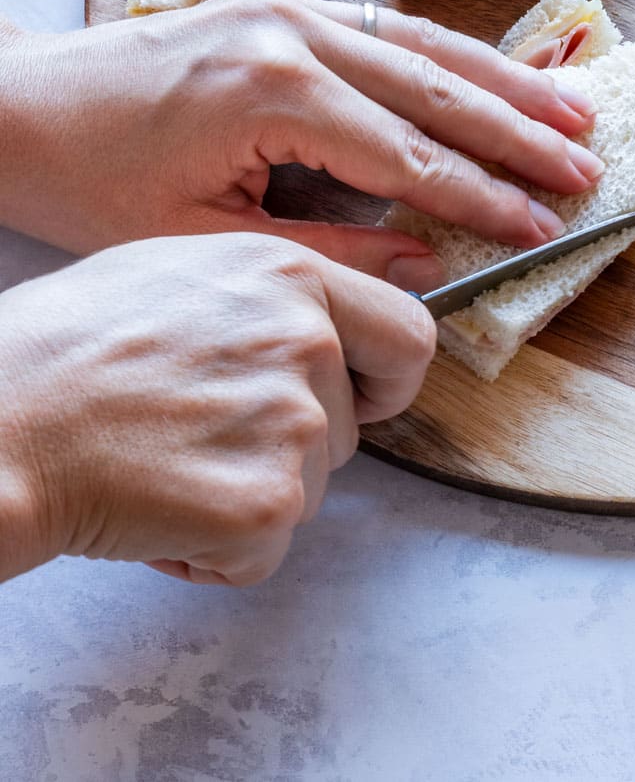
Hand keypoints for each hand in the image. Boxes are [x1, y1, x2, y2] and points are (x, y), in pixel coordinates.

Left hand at [0, 0, 600, 268]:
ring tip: (574, 107)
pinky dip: (448, 54)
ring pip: (424, 47)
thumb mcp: (205, 237)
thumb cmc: (91, 179)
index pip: (411, 156)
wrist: (18, 104)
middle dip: (519, 132)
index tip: (545, 225)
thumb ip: (330, 244)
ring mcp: (289, 7)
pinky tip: (493, 72)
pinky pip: (386, 27)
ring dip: (504, 80)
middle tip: (588, 165)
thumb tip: (430, 261)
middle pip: (435, 91)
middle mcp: (294, 33)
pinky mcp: (280, 4)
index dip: (486, 197)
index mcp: (275, 91)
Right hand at [0, 232, 435, 584]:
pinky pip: (264, 551)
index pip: (407, 334)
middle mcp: (307, 340)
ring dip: (246, 496)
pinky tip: (155, 508)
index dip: (388, 377)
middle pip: (347, 425)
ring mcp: (292, 423)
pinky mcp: (266, 504)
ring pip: (308, 489)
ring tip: (163, 463)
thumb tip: (329, 322)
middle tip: (204, 436)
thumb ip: (271, 294)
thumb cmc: (64, 349)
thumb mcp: (181, 270)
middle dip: (290, 445)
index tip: (362, 397)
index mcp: (290, 274)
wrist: (1, 421)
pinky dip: (215, 552)